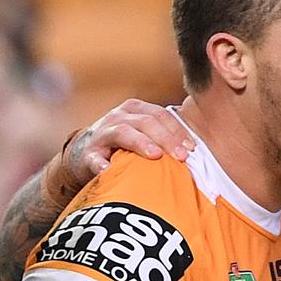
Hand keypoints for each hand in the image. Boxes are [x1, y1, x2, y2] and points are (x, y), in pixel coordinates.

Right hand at [64, 98, 194, 185]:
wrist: (84, 155)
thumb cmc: (124, 145)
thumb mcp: (143, 134)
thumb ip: (165, 135)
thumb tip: (196, 148)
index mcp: (135, 110)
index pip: (161, 115)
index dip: (178, 130)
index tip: (192, 148)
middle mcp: (118, 117)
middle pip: (146, 122)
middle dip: (166, 138)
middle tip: (181, 156)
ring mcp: (101, 134)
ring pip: (123, 132)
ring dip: (140, 143)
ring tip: (155, 156)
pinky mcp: (87, 154)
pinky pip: (93, 158)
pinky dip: (100, 164)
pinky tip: (108, 170)